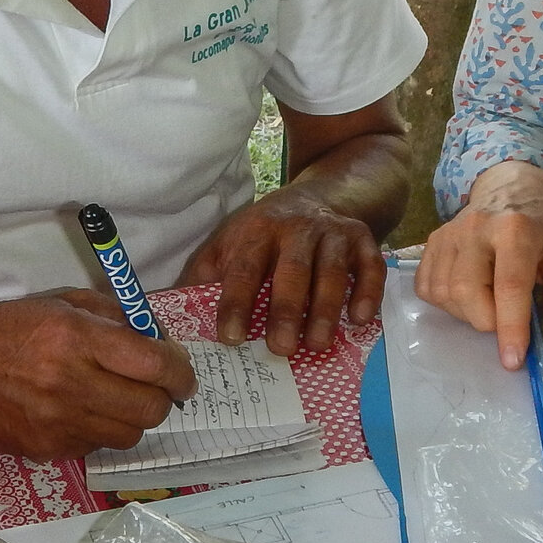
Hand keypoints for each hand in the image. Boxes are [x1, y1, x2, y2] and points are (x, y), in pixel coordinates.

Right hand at [0, 291, 195, 461]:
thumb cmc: (8, 326)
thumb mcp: (63, 303)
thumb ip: (116, 317)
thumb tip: (160, 341)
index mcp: (76, 338)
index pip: (153, 365)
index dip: (180, 372)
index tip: (183, 374)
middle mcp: (70, 383)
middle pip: (150, 409)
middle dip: (164, 398)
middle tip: (154, 387)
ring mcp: (57, 423)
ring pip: (129, 435)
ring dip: (133, 418)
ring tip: (117, 399)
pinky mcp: (45, 449)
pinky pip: (95, 446)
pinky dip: (100, 431)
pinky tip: (81, 411)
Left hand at [177, 191, 384, 357]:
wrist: (324, 193)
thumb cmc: (267, 232)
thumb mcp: (231, 241)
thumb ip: (205, 274)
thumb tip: (172, 312)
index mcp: (257, 231)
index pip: (244, 269)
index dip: (236, 304)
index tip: (230, 338)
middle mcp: (296, 228)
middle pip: (292, 270)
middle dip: (285, 310)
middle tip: (280, 349)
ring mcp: (333, 232)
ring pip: (331, 271)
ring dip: (325, 309)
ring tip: (317, 344)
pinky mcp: (363, 239)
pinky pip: (370, 266)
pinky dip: (367, 291)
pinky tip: (360, 319)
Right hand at [414, 160, 542, 370]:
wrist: (509, 186)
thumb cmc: (542, 223)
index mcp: (515, 228)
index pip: (509, 285)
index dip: (511, 327)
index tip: (513, 360)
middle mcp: (475, 228)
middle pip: (467, 292)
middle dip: (487, 322)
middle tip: (505, 321)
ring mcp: (448, 234)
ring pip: (444, 294)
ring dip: (467, 314)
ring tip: (488, 302)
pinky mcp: (431, 243)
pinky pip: (427, 288)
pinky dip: (446, 303)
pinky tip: (468, 294)